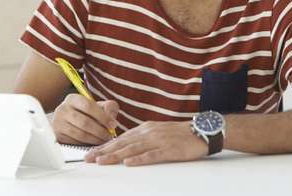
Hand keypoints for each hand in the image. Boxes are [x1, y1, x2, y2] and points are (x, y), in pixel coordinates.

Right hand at [51, 94, 118, 144]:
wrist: (69, 121)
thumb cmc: (87, 113)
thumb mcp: (98, 106)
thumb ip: (108, 107)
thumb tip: (110, 116)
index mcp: (72, 99)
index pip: (88, 106)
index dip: (103, 116)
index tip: (113, 124)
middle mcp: (62, 110)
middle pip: (84, 122)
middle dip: (100, 131)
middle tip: (109, 136)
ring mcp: (58, 124)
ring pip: (80, 134)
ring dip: (95, 140)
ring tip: (104, 140)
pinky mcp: (58, 136)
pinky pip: (75, 143)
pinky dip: (87, 145)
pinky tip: (94, 143)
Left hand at [84, 121, 207, 165]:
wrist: (202, 130)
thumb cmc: (179, 134)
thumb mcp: (157, 132)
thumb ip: (141, 138)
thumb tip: (125, 147)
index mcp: (145, 128)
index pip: (120, 138)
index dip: (104, 146)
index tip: (91, 153)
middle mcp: (148, 133)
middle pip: (122, 143)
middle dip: (104, 151)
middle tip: (89, 158)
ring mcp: (158, 141)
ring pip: (133, 149)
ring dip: (115, 155)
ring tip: (102, 161)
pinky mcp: (169, 150)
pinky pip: (152, 155)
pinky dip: (139, 159)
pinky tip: (129, 163)